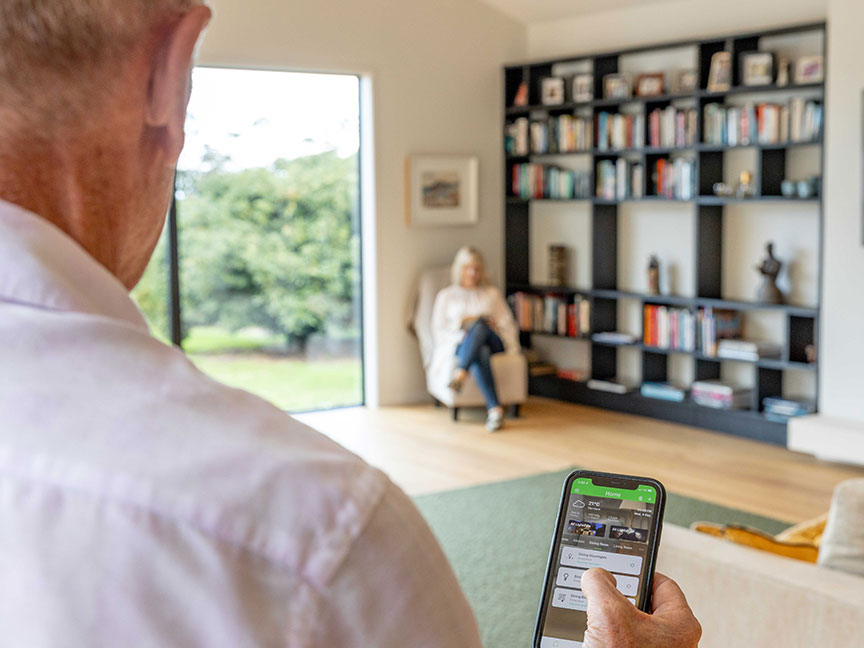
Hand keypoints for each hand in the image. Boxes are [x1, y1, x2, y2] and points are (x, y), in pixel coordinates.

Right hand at [580, 569, 700, 647]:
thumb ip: (600, 582)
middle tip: (600, 598)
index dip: (637, 571)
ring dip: (607, 624)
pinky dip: (605, 641)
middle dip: (617, 600)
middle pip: (641, 604)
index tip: (620, 566)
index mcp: (681, 623)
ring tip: (593, 625)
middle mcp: (673, 641)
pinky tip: (592, 642)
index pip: (661, 582)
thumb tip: (594, 576)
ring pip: (628, 627)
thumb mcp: (607, 611)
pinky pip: (621, 645)